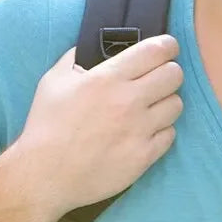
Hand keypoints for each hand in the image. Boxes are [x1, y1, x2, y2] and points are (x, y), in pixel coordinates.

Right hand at [16, 35, 182, 217]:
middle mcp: (129, 100)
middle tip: (158, 78)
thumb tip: (94, 46)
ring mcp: (140, 130)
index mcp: (108, 78)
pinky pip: (170, 134)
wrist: (44, 176)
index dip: (167, 45)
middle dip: (169, 72)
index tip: (167, 48)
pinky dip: (161, 131)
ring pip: (176, 104)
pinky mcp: (144, 156)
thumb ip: (77, 57)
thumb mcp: (54, 80)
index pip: (157, 50)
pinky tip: (145, 132)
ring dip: (165, 102)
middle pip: (175, 75)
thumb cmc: (46, 125)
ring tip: (150, 107)